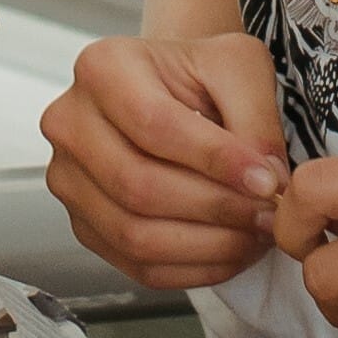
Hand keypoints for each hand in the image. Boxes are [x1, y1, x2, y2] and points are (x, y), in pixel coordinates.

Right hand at [38, 29, 286, 292]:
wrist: (170, 91)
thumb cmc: (198, 76)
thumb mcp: (238, 68)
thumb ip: (255, 117)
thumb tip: (266, 180)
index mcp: (102, 69)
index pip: (155, 125)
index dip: (216, 161)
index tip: (267, 181)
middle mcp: (70, 124)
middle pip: (139, 186)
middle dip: (216, 208)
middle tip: (268, 213)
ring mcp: (69, 180)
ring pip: (135, 234)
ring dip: (207, 245)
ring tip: (254, 234)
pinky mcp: (84, 224)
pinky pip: (137, 265)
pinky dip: (193, 268)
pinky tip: (230, 251)